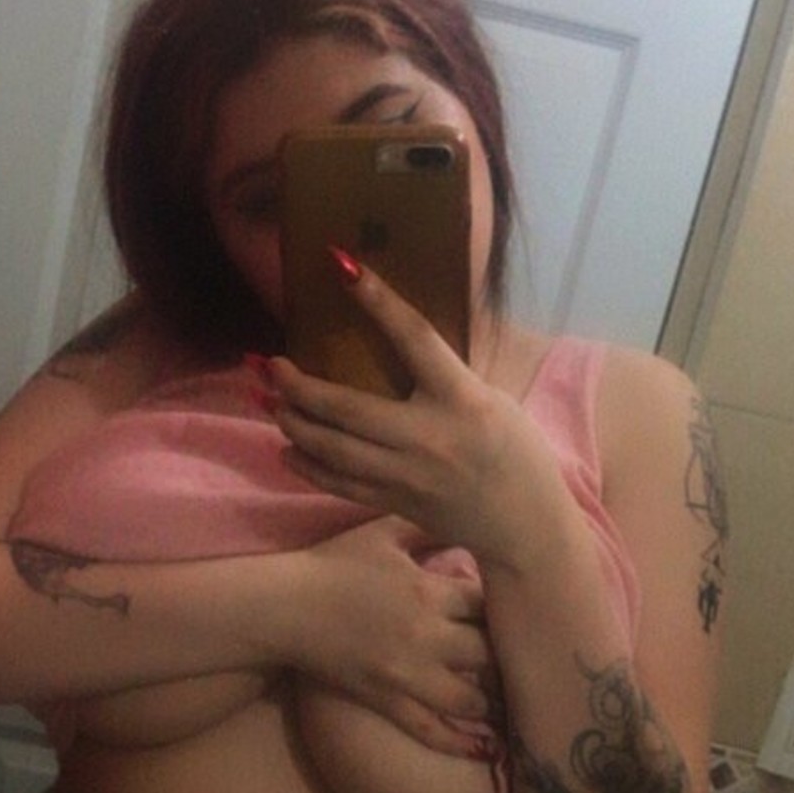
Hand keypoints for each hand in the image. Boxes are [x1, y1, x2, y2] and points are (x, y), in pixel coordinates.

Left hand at [267, 263, 556, 564]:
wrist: (525, 526)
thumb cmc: (515, 453)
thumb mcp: (491, 401)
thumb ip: (445, 378)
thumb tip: (397, 345)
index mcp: (461, 398)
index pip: (414, 338)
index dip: (379, 300)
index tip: (344, 267)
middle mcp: (428, 437)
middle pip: (349, 409)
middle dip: (301, 387)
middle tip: (269, 365)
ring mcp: (407, 476)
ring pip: (334, 449)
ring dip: (294, 424)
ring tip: (268, 402)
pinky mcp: (394, 502)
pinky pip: (339, 484)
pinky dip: (308, 466)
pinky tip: (286, 449)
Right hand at [290, 515, 494, 754]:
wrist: (283, 607)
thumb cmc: (332, 564)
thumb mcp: (382, 532)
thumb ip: (426, 524)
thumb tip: (465, 512)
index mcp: (428, 592)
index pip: (489, 604)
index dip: (508, 609)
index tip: (517, 612)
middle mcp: (425, 637)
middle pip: (489, 654)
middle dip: (506, 658)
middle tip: (522, 660)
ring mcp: (406, 675)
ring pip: (470, 700)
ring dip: (493, 702)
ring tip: (508, 702)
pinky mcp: (386, 702)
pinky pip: (430, 729)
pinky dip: (461, 742)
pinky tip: (486, 748)